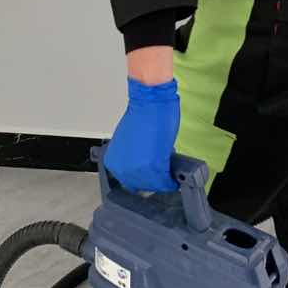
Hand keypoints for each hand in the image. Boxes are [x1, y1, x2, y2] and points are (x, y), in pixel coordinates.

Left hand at [104, 77, 179, 192]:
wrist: (151, 101)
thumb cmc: (142, 114)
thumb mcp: (130, 144)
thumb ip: (133, 159)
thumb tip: (143, 167)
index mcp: (113, 162)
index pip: (129, 183)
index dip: (143, 179)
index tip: (151, 177)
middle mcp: (123, 169)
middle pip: (142, 186)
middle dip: (154, 180)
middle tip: (162, 173)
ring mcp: (138, 170)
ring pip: (155, 185)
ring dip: (163, 180)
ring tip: (169, 171)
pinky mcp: (154, 167)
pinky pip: (165, 182)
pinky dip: (171, 181)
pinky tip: (175, 177)